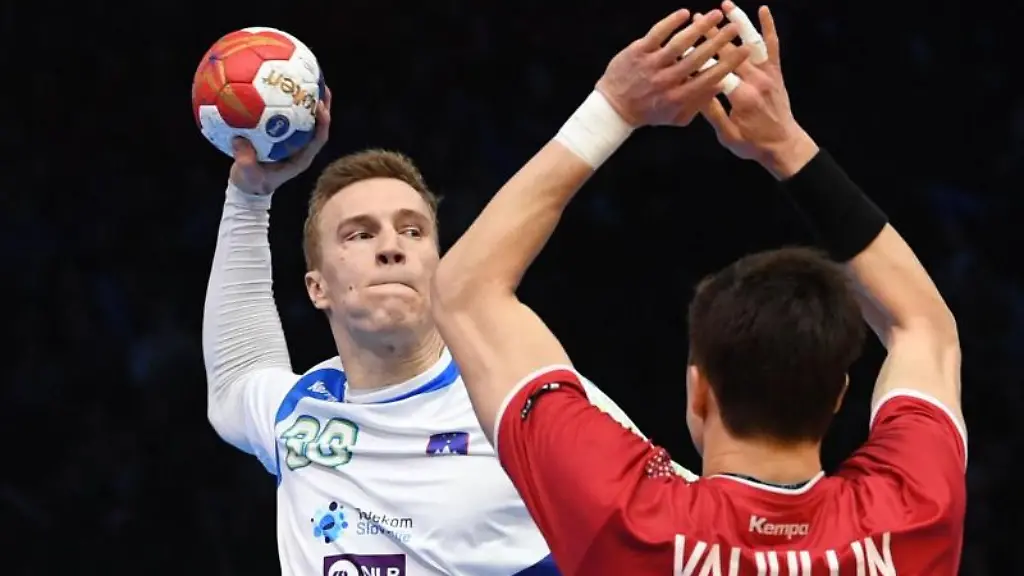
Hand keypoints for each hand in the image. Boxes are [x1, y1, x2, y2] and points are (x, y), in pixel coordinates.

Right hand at [229, 87, 332, 195]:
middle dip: (322, 105)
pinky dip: (285, 101)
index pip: (318, 139)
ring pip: (304, 117)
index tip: (320, 107)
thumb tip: (238, 141)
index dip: (322, 123)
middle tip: (321, 84)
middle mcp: (300, 148)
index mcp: (300, 158)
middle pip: (317, 123)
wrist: (248, 187)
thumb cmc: (251, 183)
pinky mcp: (282, 136)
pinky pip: (287, 116)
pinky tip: (276, 85)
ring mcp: (292, 141)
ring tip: (307, 77)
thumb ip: (246, 162)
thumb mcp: (248, 176)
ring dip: (307, 99)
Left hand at [596, 9, 749, 127]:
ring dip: (700, 27)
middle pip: (699, 57)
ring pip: (680, 42)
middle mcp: (667, 80)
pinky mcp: (638, 52)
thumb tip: (721, 86)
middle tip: (734, 28)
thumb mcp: (677, 117)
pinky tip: (685, 14)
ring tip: (716, 14)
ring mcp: (652, 64)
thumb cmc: (649, 113)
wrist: (614, 108)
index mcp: (679, 97)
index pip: (711, 77)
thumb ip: (699, 103)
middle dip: (720, 41)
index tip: (744, 51)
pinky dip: (671, 22)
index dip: (730, 63)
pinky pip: (657, 34)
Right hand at [699, 4, 817, 177]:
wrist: (784, 145)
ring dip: (739, 21)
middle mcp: (756, 81)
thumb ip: (713, 113)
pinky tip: (763, 10)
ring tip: (726, 5)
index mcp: (742, 97)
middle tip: (699, 18)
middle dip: (713, 34)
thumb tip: (695, 92)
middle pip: (731, 51)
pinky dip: (769, 27)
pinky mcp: (775, 72)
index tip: (684, 45)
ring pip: (751, 42)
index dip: (699, 57)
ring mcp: (768, 74)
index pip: (716, 72)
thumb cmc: (753, 144)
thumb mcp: (727, 135)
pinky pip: (773, 46)